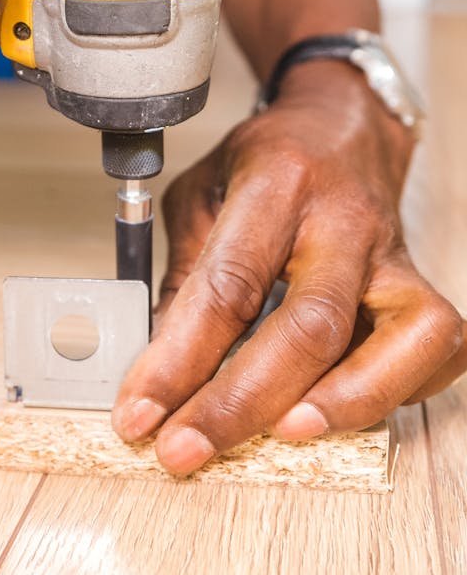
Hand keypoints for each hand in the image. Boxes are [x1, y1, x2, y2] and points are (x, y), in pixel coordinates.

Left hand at [112, 60, 466, 474]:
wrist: (342, 126)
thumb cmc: (268, 161)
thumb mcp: (202, 192)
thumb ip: (184, 273)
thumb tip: (155, 365)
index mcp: (277, 183)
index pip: (227, 284)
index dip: (179, 359)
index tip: (139, 412)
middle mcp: (342, 219)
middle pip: (308, 324)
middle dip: (241, 403)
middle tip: (185, 449)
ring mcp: (391, 254)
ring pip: (394, 341)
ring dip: (338, 405)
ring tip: (278, 438)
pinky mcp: (420, 282)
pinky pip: (435, 349)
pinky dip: (393, 392)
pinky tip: (339, 409)